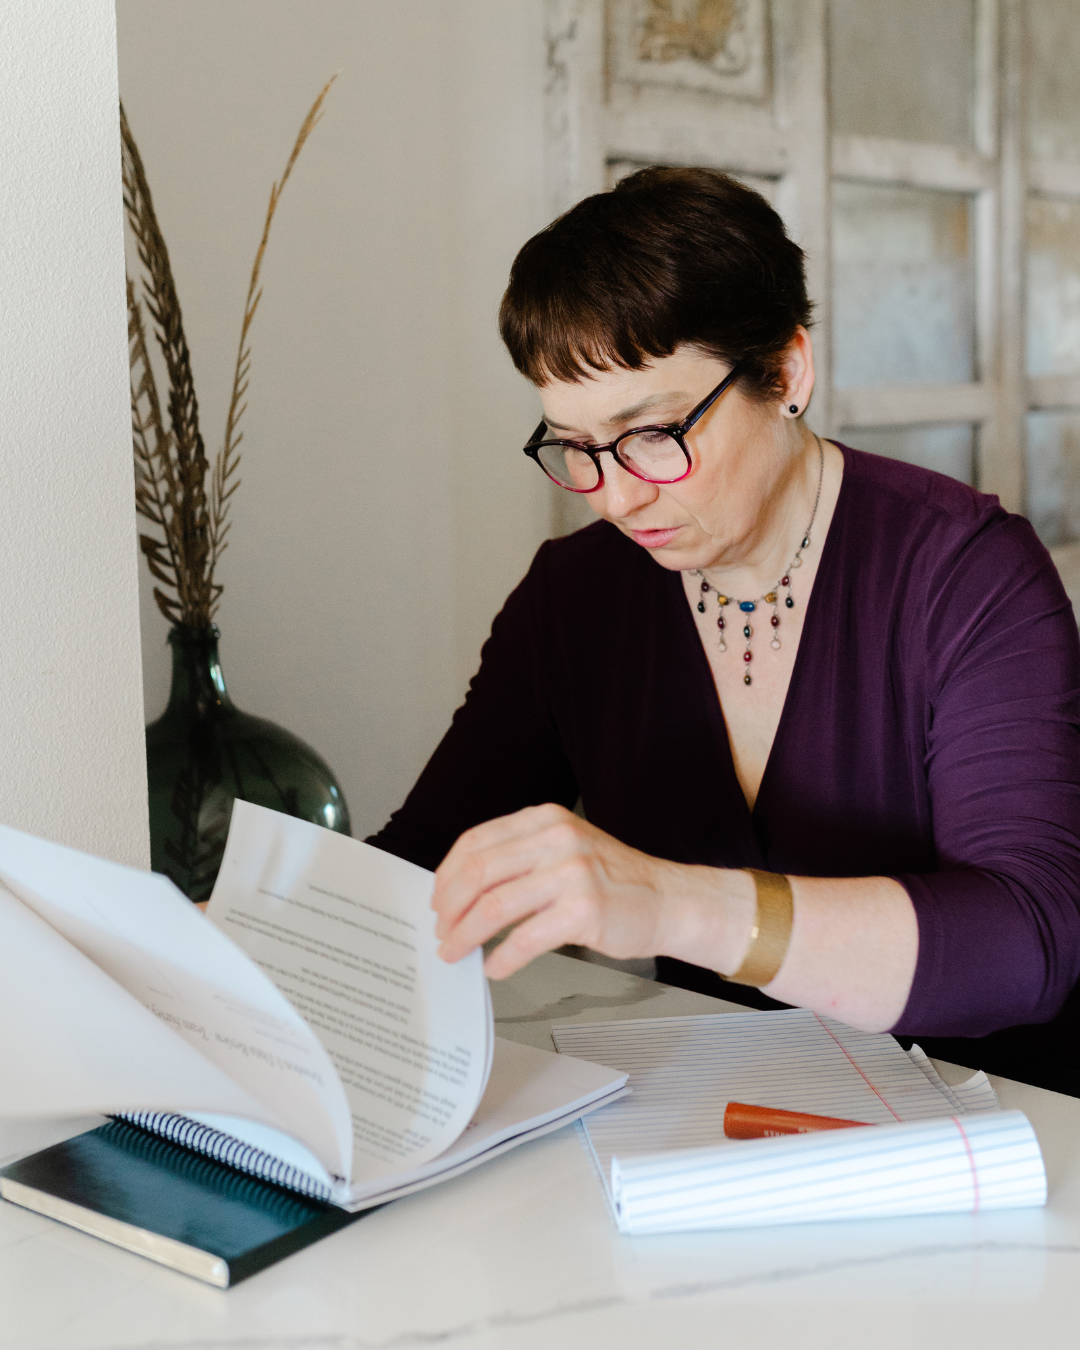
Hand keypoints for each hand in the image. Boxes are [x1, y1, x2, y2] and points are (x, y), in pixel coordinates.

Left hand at [432, 803, 740, 978]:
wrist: (668, 899)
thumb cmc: (615, 879)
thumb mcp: (565, 848)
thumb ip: (520, 857)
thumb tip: (464, 889)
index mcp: (545, 819)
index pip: (476, 842)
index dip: (447, 875)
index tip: (438, 900)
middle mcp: (556, 839)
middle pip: (478, 873)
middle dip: (450, 908)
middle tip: (442, 931)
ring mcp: (572, 873)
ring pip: (495, 906)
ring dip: (466, 935)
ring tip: (457, 951)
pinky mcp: (584, 910)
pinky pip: (525, 938)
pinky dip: (502, 957)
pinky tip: (494, 966)